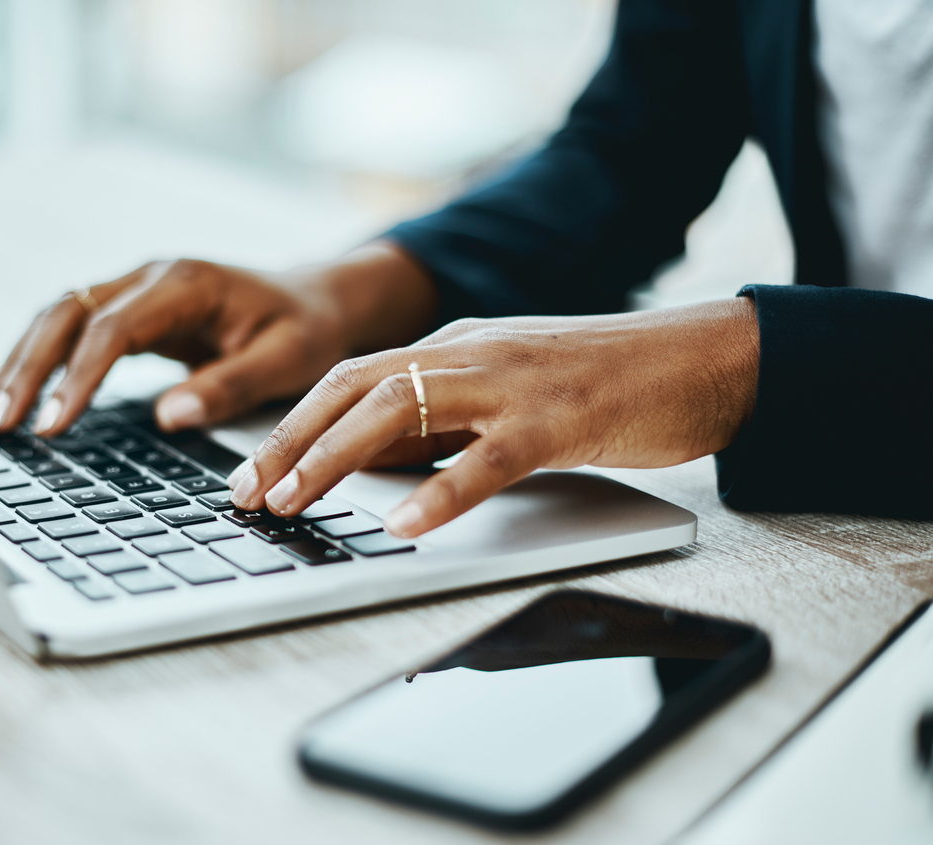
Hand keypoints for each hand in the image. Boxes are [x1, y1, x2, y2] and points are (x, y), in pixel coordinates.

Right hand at [0, 243, 436, 435]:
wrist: (317, 299)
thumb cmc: (305, 329)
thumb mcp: (287, 359)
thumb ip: (229, 384)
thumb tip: (170, 416)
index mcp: (185, 284)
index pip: (112, 328)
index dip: (76, 377)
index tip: (51, 425)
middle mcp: (149, 278)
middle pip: (66, 313)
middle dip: (26, 368)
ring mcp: (135, 291)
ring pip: (57, 318)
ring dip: (19, 363)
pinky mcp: (130, 312)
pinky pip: (70, 330)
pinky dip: (34, 358)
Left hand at [228, 298, 759, 537]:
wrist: (698, 358)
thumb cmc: (600, 383)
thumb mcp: (502, 394)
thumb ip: (441, 419)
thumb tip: (371, 465)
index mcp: (452, 348)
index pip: (348, 378)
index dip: (291, 425)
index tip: (249, 474)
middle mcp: (468, 353)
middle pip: (354, 387)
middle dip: (290, 442)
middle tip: (247, 495)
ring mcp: (511, 380)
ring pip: (401, 409)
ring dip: (336, 459)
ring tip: (294, 504)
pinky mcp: (559, 417)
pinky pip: (488, 457)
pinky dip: (441, 493)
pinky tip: (405, 526)